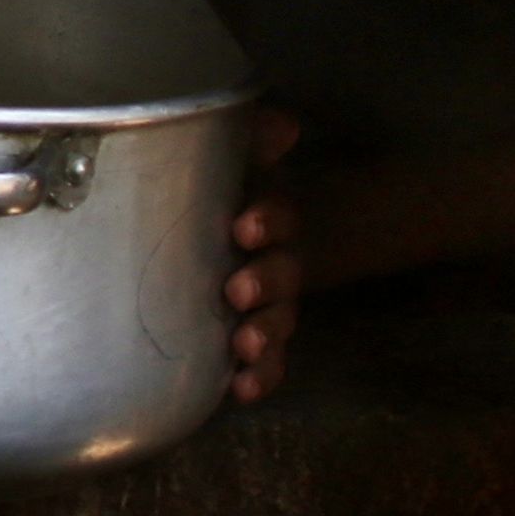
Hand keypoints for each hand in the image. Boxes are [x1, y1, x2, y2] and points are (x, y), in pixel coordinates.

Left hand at [227, 109, 304, 402]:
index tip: (245, 226)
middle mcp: (277, 262)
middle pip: (282, 275)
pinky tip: (240, 391)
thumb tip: (283, 124)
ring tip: (244, 345)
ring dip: (264, 336)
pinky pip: (267, 364)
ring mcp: (269, 305)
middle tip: (237, 290)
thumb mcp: (238, 159)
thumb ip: (255, 138)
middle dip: (265, 283)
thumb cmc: (230, 192)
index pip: (279, 216)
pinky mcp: (255, 339)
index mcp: (271, 217)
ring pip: (277, 323)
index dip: (268, 220)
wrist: (244, 233)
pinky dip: (260, 378)